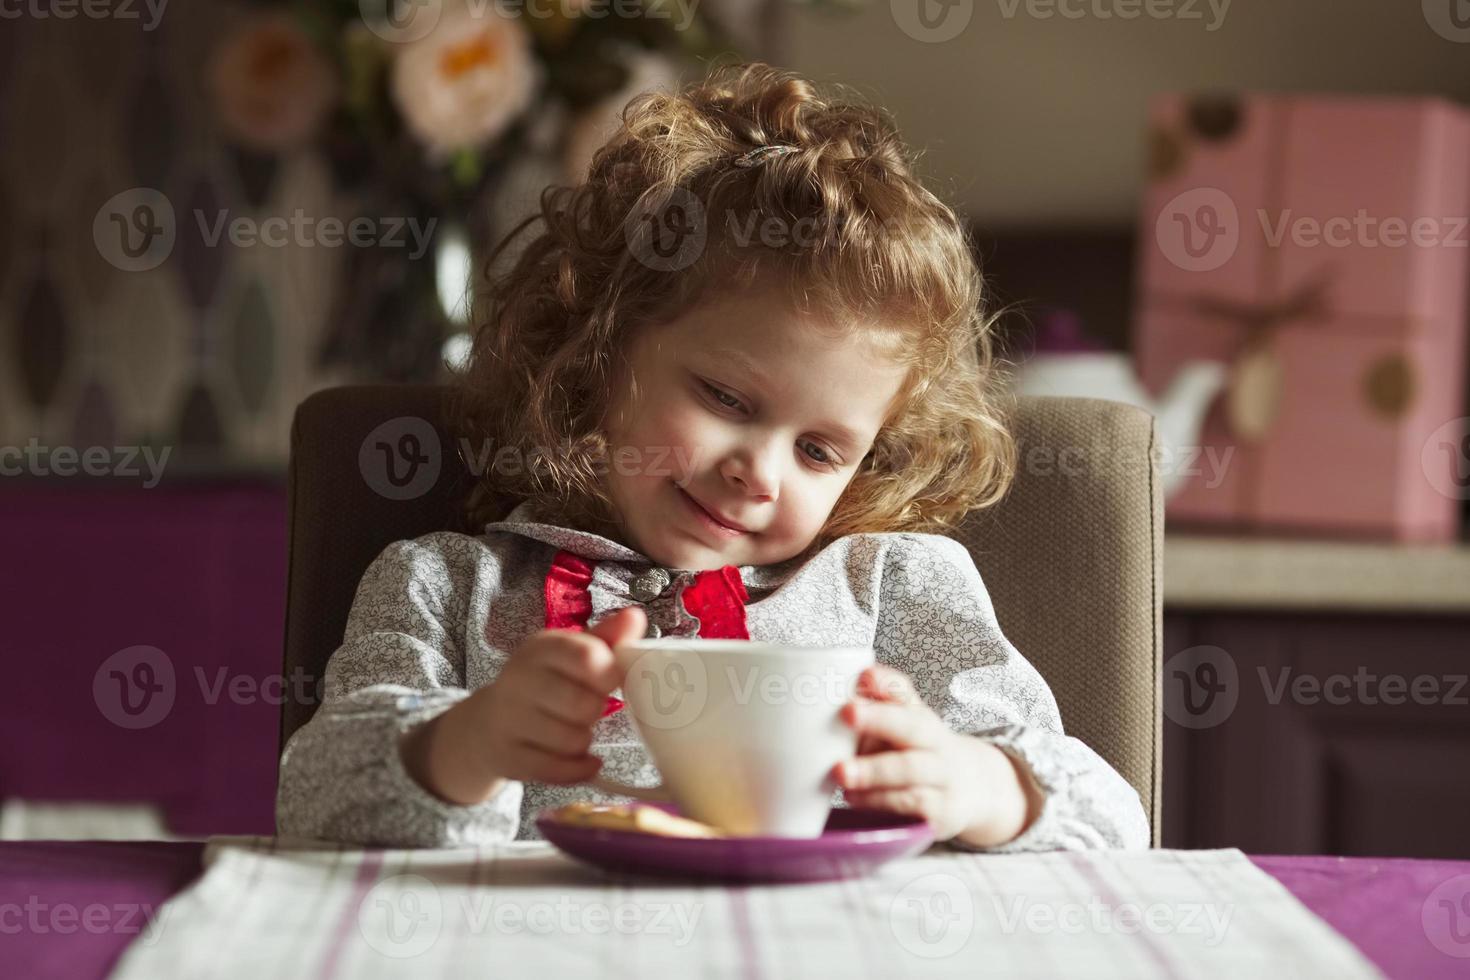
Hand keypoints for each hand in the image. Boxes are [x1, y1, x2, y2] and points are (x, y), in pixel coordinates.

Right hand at [401, 606, 646, 804]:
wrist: (489, 724)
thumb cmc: (545, 684)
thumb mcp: (571, 654)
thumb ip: (607, 638)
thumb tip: (635, 617)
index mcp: (541, 647)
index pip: (590, 657)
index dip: (609, 675)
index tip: (606, 680)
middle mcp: (518, 679)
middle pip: (585, 705)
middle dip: (596, 711)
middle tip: (587, 708)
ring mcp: (508, 719)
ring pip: (574, 740)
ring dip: (584, 740)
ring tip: (574, 729)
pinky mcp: (508, 756)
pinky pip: (558, 770)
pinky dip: (579, 769)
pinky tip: (582, 760)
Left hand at [830, 663, 1037, 844]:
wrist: (971, 788)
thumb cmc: (916, 754)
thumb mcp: (898, 730)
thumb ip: (869, 716)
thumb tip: (821, 707)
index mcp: (918, 716)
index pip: (905, 693)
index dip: (886, 683)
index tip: (864, 677)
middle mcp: (934, 741)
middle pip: (913, 726)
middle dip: (880, 718)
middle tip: (848, 712)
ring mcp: (940, 776)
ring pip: (911, 769)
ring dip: (874, 770)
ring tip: (841, 771)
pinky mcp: (940, 810)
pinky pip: (911, 802)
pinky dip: (880, 800)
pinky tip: (854, 797)